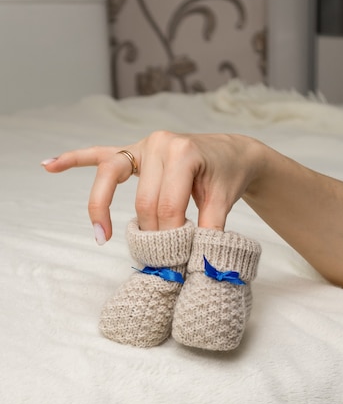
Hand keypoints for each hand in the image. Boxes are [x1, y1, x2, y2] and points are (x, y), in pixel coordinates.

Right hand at [42, 130, 263, 242]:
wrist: (232, 153)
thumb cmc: (227, 176)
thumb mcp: (225, 202)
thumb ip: (210, 229)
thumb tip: (196, 260)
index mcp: (183, 153)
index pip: (167, 205)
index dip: (170, 236)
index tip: (176, 258)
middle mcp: (159, 143)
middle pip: (142, 199)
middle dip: (149, 232)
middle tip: (157, 256)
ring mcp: (141, 145)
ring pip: (110, 175)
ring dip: (102, 206)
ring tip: (102, 234)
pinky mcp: (131, 150)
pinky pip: (98, 154)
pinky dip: (74, 159)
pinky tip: (48, 166)